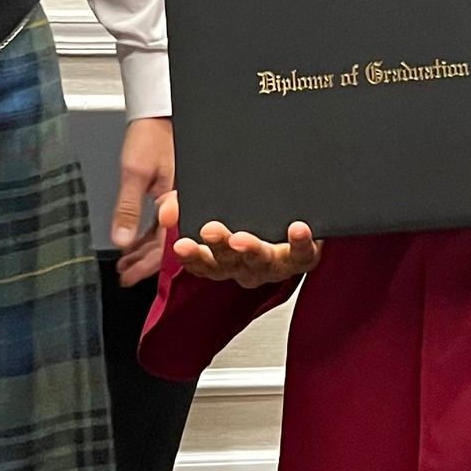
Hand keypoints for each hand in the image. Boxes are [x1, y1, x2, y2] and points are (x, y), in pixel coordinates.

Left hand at [109, 116, 174, 283]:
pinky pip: (165, 224)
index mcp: (181, 201)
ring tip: (125, 265)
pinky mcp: (175, 196)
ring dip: (144, 251)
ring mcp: (181, 202)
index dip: (147, 264)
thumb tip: (121, 239)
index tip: (130, 276)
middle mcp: (185, 205)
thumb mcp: (134, 172)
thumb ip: (128, 208)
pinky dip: (149, 236)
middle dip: (144, 263)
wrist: (160, 114)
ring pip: (165, 236)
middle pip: (167, 245)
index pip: (166, 244)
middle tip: (125, 276)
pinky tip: (134, 243)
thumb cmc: (153, 135)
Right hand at [156, 192, 320, 285]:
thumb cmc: (245, 209)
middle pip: (230, 264)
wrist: (291, 205)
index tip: (182, 245)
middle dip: (220, 248)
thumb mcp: (208, 202)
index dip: (192, 257)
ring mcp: (274, 264)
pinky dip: (300, 244)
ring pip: (262, 263)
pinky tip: (297, 229)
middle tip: (212, 231)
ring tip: (244, 238)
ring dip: (252, 251)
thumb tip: (167, 213)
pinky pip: (303, 256)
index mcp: (223, 259)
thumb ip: (183, 205)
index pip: (202, 264)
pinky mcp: (302, 257)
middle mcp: (247, 267)